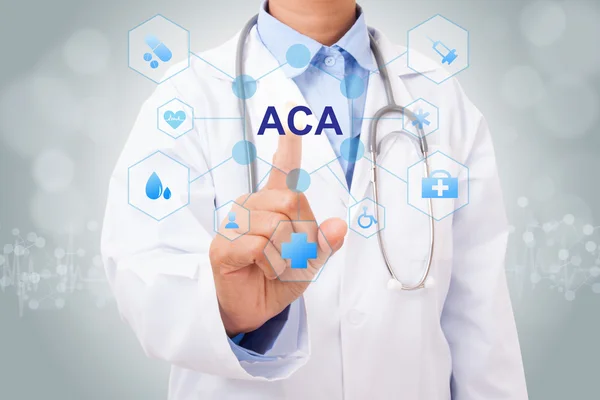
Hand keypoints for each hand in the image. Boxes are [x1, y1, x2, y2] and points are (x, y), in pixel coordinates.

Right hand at [209, 127, 346, 336]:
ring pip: (278, 224)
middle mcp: (251, 206)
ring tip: (275, 265)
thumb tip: (341, 226)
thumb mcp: (310, 262)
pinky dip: (273, 265)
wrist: (252, 310)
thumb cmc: (277, 279)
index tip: (291, 115)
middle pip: (292, 199)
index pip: (282, 168)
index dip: (288, 143)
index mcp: (273, 205)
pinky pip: (262, 246)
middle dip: (303, 234)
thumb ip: (324, 243)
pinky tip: (262, 270)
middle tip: (292, 255)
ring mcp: (234, 224)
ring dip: (288, 254)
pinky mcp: (224, 246)